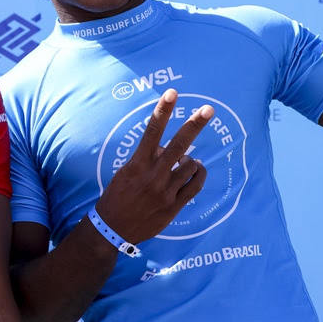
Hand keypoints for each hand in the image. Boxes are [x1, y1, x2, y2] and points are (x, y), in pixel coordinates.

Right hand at [93, 89, 211, 244]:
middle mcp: (153, 175)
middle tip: (209, 109)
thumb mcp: (126, 172)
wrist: (113, 228)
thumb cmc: (117, 195)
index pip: (152, 130)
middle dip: (195, 124)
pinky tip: (197, 171)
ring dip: (191, 160)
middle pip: (179, 144)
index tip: (172, 93)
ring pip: (191, 165)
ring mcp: (165, 191)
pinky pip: (195, 186)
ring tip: (184, 162)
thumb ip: (147, 158)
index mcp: (138, 163)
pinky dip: (198, 175)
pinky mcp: (174, 206)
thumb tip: (167, 147)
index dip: (163, 110)